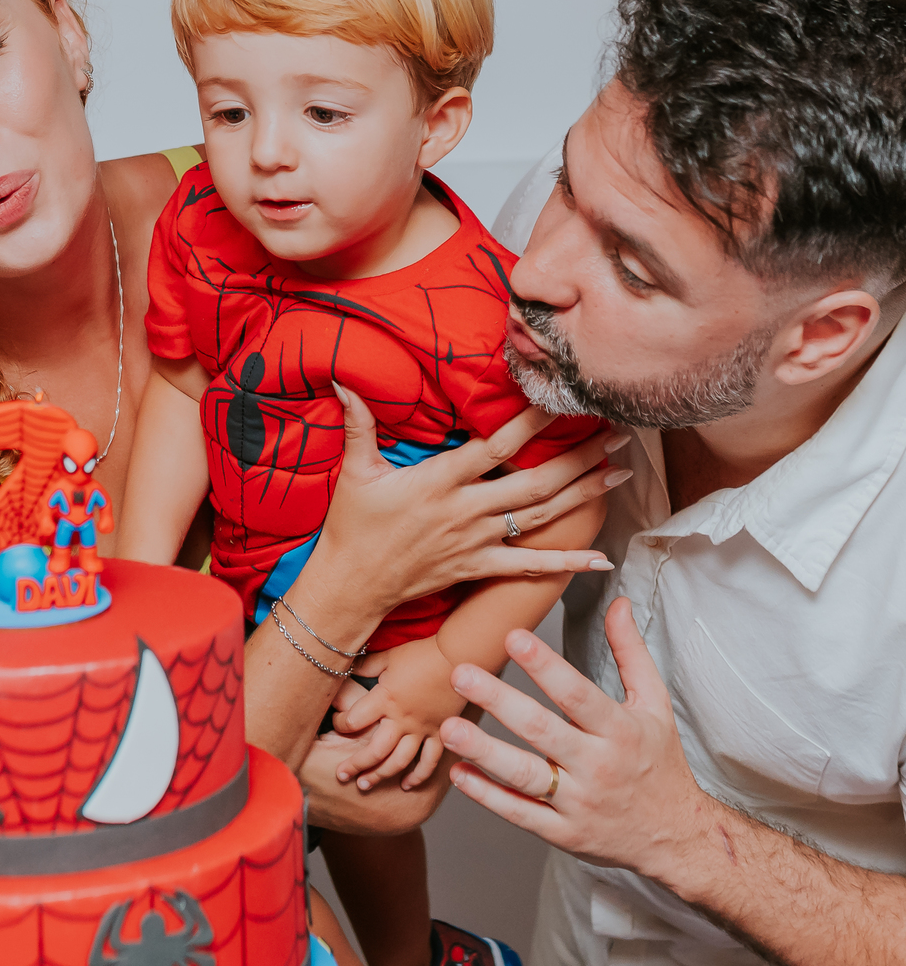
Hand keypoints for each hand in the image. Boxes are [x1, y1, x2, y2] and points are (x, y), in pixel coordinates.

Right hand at [309, 385, 623, 624]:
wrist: (352, 585)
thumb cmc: (353, 526)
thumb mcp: (356, 471)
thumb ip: (358, 424)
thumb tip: (344, 380)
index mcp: (440, 481)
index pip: (495, 447)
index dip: (530, 425)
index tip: (561, 403)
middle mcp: (466, 511)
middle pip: (534, 482)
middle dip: (579, 457)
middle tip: (616, 435)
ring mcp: (476, 541)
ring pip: (541, 518)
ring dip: (583, 496)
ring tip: (620, 474)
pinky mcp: (478, 567)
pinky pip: (529, 566)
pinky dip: (567, 563)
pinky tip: (601, 559)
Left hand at [331, 638, 464, 790]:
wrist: (458, 656)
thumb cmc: (422, 654)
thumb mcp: (388, 657)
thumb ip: (366, 666)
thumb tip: (346, 668)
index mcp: (386, 699)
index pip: (354, 720)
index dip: (341, 724)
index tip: (336, 723)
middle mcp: (402, 719)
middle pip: (375, 751)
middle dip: (355, 765)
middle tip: (341, 775)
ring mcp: (422, 729)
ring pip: (399, 761)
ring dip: (380, 776)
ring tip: (364, 785)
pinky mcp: (440, 733)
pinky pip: (429, 761)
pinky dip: (418, 776)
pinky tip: (406, 785)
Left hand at [439, 598, 707, 882]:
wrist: (676, 836)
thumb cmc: (659, 762)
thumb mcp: (655, 704)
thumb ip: (632, 652)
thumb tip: (619, 603)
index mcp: (620, 730)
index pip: (578, 694)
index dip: (546, 666)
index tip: (513, 637)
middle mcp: (598, 766)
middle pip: (542, 730)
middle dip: (499, 701)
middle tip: (460, 674)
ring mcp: (579, 803)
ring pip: (525, 776)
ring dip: (483, 752)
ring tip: (447, 727)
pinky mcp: (563, 833)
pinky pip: (520, 814)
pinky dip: (488, 795)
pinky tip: (459, 772)